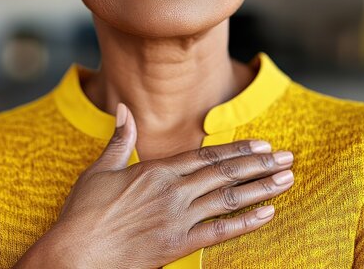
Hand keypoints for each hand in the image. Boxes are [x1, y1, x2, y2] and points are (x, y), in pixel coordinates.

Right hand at [17, 103, 293, 267]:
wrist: (76, 254)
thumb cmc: (84, 212)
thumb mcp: (100, 169)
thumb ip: (120, 139)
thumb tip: (123, 109)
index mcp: (157, 170)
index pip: (208, 155)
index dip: (238, 150)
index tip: (262, 145)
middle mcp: (174, 190)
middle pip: (226, 173)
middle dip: (260, 164)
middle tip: (288, 157)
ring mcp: (179, 217)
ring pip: (229, 198)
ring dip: (261, 188)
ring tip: (287, 179)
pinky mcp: (179, 244)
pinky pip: (221, 232)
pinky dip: (246, 222)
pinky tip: (267, 213)